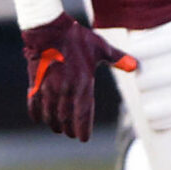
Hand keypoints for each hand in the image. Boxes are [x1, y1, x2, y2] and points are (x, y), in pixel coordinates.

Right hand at [21, 16, 134, 141]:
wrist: (49, 30)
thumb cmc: (77, 39)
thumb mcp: (101, 48)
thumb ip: (118, 59)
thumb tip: (136, 66)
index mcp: (83, 83)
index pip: (83, 113)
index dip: (82, 128)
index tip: (83, 139)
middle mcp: (65, 89)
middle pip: (66, 117)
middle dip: (68, 129)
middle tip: (71, 134)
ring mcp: (48, 87)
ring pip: (50, 114)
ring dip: (54, 124)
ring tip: (58, 129)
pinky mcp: (35, 83)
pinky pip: (34, 104)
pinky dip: (36, 113)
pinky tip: (39, 118)